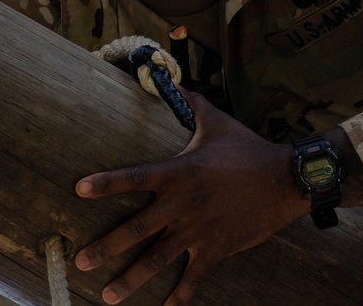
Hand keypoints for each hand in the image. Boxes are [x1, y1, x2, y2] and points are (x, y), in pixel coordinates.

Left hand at [74, 88, 308, 304]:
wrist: (285, 180)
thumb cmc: (248, 149)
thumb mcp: (217, 122)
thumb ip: (191, 103)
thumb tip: (172, 79)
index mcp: (177, 172)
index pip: (133, 177)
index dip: (105, 183)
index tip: (78, 190)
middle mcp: (182, 204)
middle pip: (135, 230)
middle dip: (105, 247)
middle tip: (80, 261)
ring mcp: (198, 230)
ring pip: (156, 259)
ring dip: (130, 280)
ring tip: (107, 296)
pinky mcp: (216, 249)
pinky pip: (193, 277)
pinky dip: (179, 297)